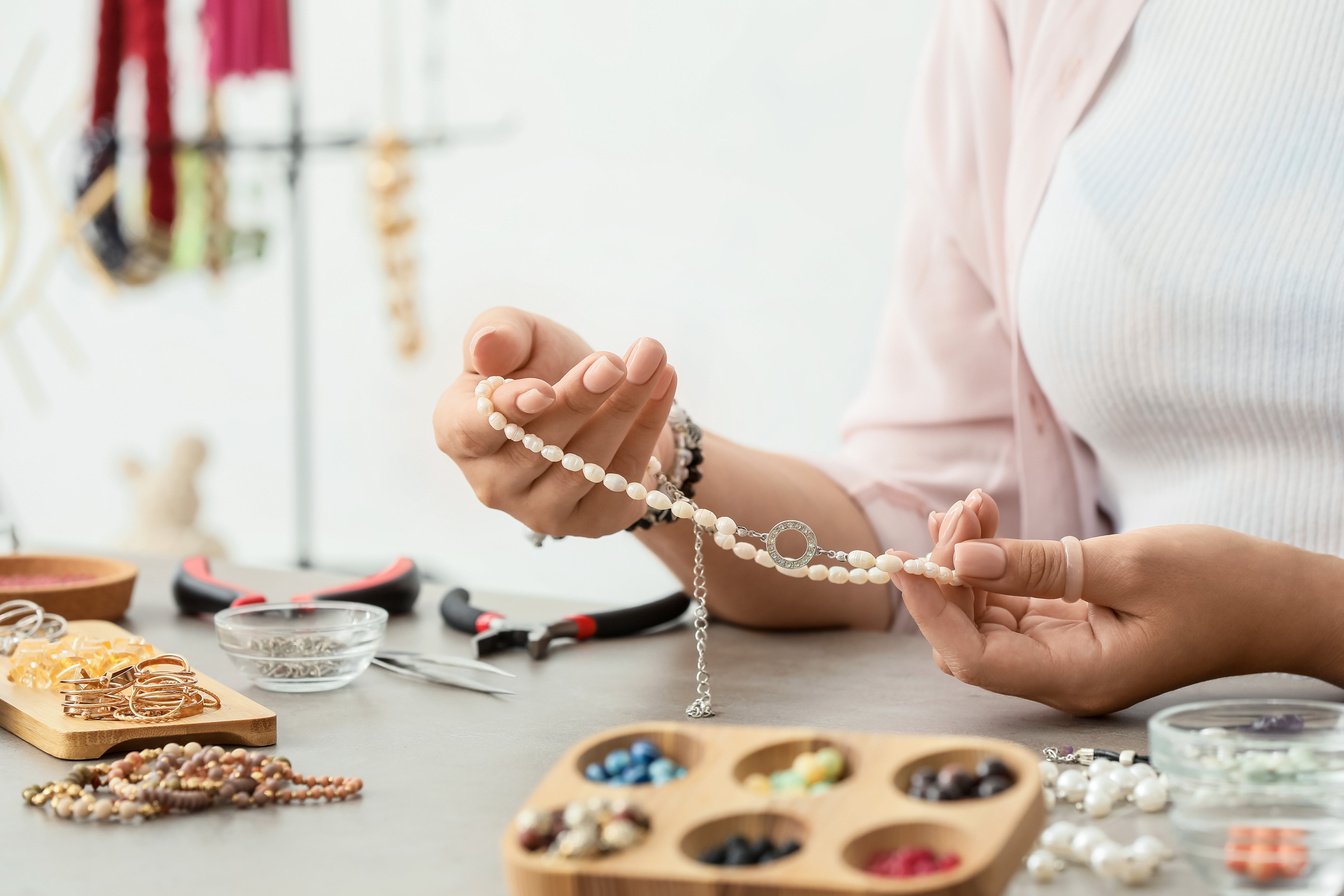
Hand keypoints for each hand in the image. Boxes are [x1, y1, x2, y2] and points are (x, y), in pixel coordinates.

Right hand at [433, 307, 676, 537]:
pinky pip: (624, 477)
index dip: (508, 412)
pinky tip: (664, 384)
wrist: (598, 402)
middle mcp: (492, 482)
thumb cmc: (542, 367)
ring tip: (652, 361)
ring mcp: (541, 510)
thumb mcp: (521, 337)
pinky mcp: (591, 521)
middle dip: (581, 400)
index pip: (472, 430)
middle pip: (539, 447)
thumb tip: (485, 347)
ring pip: (586, 464)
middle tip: (615, 363)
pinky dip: (650, 427)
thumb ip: (499, 332)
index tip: (544, 390)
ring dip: (625, 408)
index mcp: (458, 432)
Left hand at [895, 494, 1336, 713]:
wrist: (1278, 600)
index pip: (970, 657)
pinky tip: (985, 522)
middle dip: (946, 575)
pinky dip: (990, 563)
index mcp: (1075, 676)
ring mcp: (1064, 652)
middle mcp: (1060, 674)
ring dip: (966, 561)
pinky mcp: (1070, 628)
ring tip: (972, 505)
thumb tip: (962, 560)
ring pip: (983, 615)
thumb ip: (1039, 566)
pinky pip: (1010, 602)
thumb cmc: (1222, 585)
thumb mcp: (1128, 566)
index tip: (901, 559)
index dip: (929, 609)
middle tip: (955, 514)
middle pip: (967, 636)